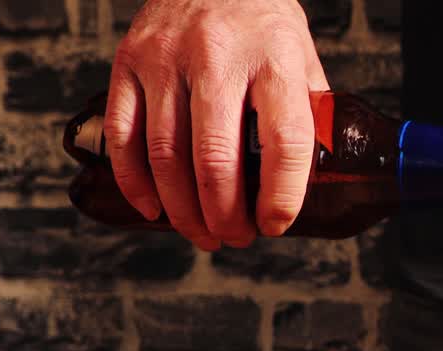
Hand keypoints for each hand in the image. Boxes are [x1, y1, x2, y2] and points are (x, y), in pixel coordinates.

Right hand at [105, 0, 327, 250]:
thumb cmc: (262, 19)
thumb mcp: (303, 57)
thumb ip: (310, 113)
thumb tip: (318, 177)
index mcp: (273, 59)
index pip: (283, 140)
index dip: (281, 194)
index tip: (276, 224)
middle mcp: (216, 57)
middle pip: (216, 158)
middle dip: (226, 214)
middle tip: (236, 238)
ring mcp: (165, 59)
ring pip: (166, 155)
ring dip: (184, 210)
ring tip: (203, 234)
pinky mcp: (128, 62)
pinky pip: (124, 133)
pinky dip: (135, 181)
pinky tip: (154, 208)